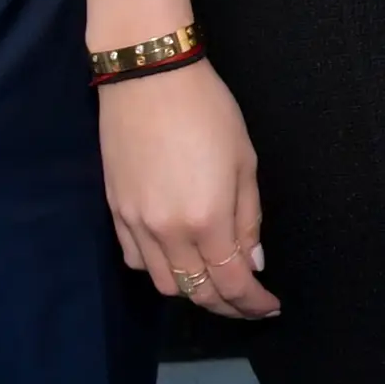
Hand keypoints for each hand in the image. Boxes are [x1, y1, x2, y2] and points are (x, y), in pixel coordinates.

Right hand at [100, 63, 278, 320]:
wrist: (149, 76)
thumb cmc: (208, 110)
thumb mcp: (244, 161)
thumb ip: (249, 218)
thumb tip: (252, 263)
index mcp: (207, 219)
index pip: (231, 284)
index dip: (252, 303)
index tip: (269, 307)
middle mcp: (167, 232)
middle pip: (196, 291)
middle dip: (226, 305)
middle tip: (247, 301)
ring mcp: (136, 223)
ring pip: (162, 282)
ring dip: (191, 290)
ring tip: (214, 281)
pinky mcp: (115, 210)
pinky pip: (134, 258)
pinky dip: (158, 269)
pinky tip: (175, 258)